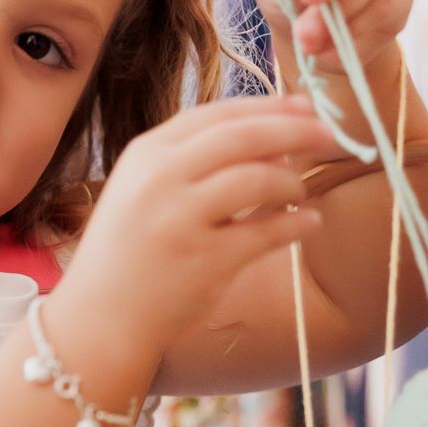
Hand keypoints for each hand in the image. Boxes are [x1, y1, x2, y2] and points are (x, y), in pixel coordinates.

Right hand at [53, 94, 333, 354]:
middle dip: (294, 130)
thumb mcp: (144, 191)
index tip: (303, 107)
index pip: (217, 114)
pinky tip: (309, 222)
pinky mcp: (205, 261)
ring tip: (302, 191)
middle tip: (328, 134)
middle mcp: (160, 180)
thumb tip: (274, 143)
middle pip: (243, 137)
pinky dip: (296, 223)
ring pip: (258, 179)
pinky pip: (267, 231)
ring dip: (291, 181)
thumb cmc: (129, 253)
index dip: (267, 107)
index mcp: (146, 154)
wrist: (99, 320)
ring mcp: (181, 220)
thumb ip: (194, 162)